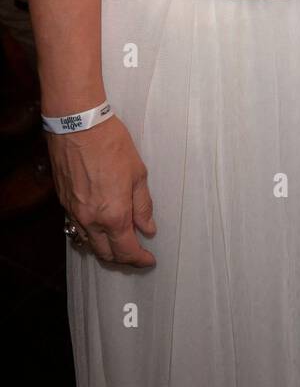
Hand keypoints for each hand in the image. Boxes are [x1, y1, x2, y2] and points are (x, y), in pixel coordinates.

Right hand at [46, 115, 156, 265]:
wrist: (77, 126)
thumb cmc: (111, 145)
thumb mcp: (138, 173)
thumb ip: (143, 206)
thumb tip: (148, 228)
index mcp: (114, 215)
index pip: (127, 250)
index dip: (139, 259)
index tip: (148, 260)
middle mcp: (91, 220)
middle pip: (105, 254)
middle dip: (122, 259)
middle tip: (136, 254)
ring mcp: (74, 213)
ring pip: (89, 243)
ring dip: (105, 249)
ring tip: (119, 243)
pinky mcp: (63, 202)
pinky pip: (77, 227)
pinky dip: (91, 234)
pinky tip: (100, 226)